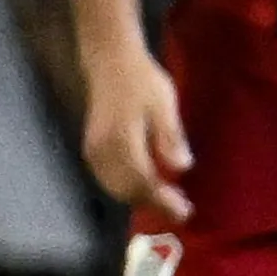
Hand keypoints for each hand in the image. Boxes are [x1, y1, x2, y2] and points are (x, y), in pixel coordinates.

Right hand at [79, 47, 194, 222]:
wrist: (111, 63)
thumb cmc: (142, 81)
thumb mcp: (164, 105)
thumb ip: (170, 137)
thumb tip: (182, 168)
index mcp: (121, 141)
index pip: (142, 181)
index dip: (162, 200)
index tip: (184, 212)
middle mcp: (102, 151)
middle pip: (127, 190)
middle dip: (154, 204)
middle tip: (182, 210)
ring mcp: (94, 151)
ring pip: (116, 187)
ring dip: (141, 198)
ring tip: (170, 200)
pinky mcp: (92, 148)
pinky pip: (108, 179)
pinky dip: (128, 189)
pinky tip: (149, 186)